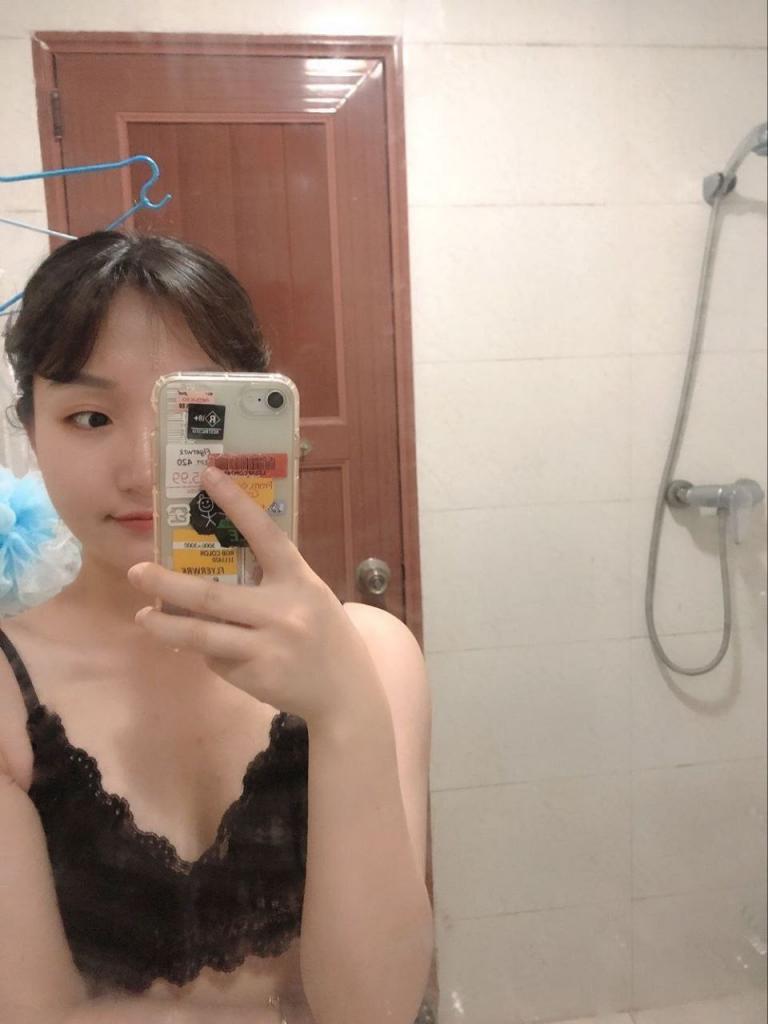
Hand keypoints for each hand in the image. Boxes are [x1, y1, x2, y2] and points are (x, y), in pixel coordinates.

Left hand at [127, 466, 383, 726]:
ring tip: (142, 616)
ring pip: (202, 634)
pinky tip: (206, 649)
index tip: (208, 474)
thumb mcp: (309, 597)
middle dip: (167, 583)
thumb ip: (272, 582)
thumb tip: (213, 569)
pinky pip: (216, 659)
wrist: (346, 693)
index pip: (266, 534)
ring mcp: (266, 646)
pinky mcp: (254, 676)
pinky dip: (206, 651)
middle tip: (136, 570)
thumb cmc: (324, 636)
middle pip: (212, 595)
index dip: (237, 503)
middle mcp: (283, 611)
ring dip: (165, 626)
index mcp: (299, 581)